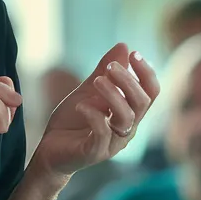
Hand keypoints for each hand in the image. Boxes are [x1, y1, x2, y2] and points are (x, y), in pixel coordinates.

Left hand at [30, 44, 160, 177]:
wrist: (50, 149)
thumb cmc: (73, 121)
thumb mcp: (88, 90)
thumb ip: (105, 71)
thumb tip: (124, 46)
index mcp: (130, 113)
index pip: (150, 93)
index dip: (146, 73)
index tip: (134, 53)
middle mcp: (126, 129)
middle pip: (142, 103)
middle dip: (129, 81)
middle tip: (111, 67)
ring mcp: (112, 143)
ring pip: (126, 117)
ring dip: (113, 95)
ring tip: (97, 80)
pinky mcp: (95, 153)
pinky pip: (102, 134)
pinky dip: (94, 115)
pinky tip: (82, 104)